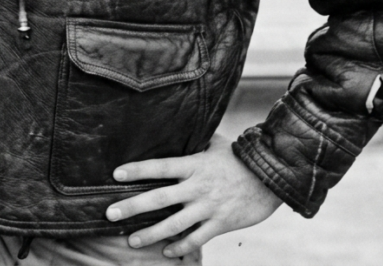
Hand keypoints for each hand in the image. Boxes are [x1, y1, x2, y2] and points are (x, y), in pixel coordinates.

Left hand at [105, 133, 282, 258]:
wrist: (272, 177)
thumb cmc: (240, 157)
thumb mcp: (216, 145)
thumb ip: (195, 144)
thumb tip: (177, 130)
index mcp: (196, 164)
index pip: (160, 166)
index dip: (138, 170)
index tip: (116, 174)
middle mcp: (199, 187)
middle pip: (160, 198)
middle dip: (133, 207)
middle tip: (110, 213)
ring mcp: (209, 207)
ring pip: (174, 224)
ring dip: (150, 233)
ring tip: (131, 240)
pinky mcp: (221, 224)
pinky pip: (196, 239)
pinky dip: (180, 247)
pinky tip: (165, 252)